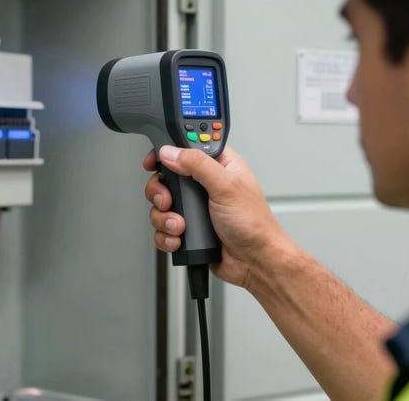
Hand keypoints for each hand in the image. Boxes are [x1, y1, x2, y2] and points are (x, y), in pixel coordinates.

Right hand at [143, 145, 285, 287]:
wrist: (254, 262)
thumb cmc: (254, 224)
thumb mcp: (226, 186)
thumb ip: (197, 164)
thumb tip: (171, 152)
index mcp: (218, 165)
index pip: (185, 147)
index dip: (167, 151)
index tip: (154, 161)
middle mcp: (204, 184)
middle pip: (166, 177)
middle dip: (161, 192)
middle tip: (169, 200)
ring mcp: (195, 207)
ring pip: (161, 204)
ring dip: (164, 217)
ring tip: (180, 226)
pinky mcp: (188, 228)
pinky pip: (163, 228)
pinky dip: (166, 235)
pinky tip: (180, 238)